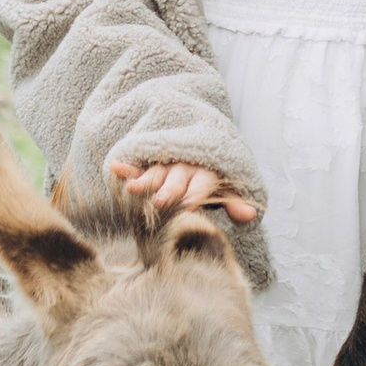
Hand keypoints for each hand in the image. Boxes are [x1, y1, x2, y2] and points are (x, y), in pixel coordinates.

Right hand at [106, 157, 260, 222]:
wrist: (198, 148)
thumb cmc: (209, 180)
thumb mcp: (225, 189)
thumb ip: (234, 202)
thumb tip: (250, 216)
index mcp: (204, 174)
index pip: (201, 185)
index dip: (195, 195)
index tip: (188, 208)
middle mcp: (184, 168)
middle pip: (176, 179)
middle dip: (168, 190)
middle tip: (160, 202)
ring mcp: (165, 165)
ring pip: (155, 173)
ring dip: (144, 181)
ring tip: (133, 189)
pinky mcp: (149, 165)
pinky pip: (137, 166)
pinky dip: (126, 167)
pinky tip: (115, 167)